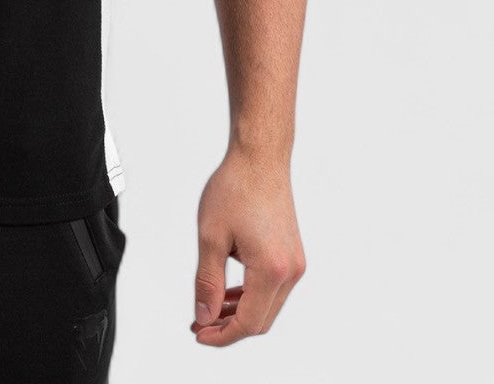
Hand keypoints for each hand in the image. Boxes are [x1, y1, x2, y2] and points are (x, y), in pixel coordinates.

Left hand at [190, 148, 305, 344]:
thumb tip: (204, 316)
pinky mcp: (292, 255)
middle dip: (229, 326)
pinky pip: (272, 288)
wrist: (259, 158)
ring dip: (239, 312)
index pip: (249, 322)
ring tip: (208, 309)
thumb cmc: (235, 189)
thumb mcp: (211, 237)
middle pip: (261, 320)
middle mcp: (291, 272)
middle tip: (198, 323)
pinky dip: (250, 295)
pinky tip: (227, 292)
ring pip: (267, 305)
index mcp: (272, 270)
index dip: (222, 334)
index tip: (197, 334)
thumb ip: (207, 281)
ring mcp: (295, 263)